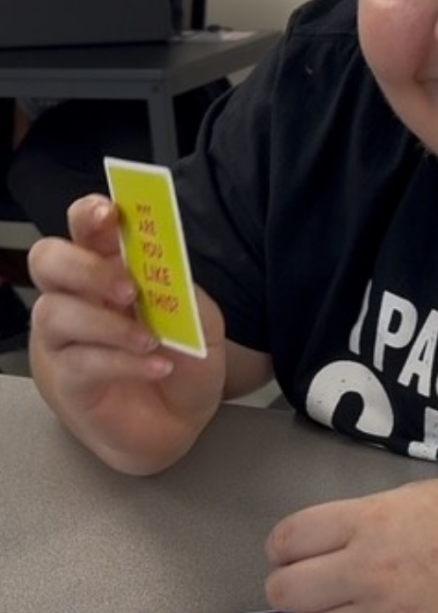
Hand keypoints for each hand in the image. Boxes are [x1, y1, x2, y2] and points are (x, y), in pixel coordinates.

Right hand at [28, 194, 226, 474]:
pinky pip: (79, 362)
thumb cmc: (184, 353)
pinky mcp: (67, 381)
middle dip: (85, 266)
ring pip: (54, 313)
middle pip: (48, 261)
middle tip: (128, 287)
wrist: (185, 417)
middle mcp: (77, 295)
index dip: (89, 214)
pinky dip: (122, 362)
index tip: (110, 212)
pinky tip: (157, 365)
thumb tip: (163, 261)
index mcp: (109, 266)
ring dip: (107, 323)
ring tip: (152, 338)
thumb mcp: (198, 314)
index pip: (84, 227)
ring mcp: (65, 339)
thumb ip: (178, 286)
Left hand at [266, 479, 437, 612]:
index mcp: (373, 520)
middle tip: (305, 588)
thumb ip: (371, 518)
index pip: (291, 537)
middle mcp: (370, 568)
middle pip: (285, 592)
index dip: (282, 547)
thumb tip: (333, 539)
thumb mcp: (420, 496)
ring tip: (342, 606)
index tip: (290, 552)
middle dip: (287, 589)